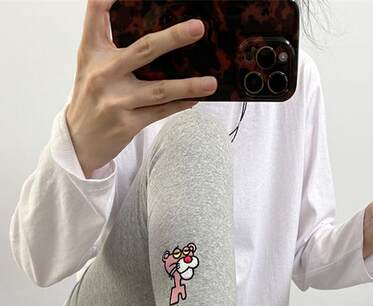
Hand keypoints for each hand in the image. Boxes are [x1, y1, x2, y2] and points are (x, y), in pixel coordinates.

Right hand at [66, 0, 217, 177]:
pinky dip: (180, 104)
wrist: (78, 141)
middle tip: (198, 28)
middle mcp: (103, 73)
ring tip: (211, 83)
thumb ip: (112, 44)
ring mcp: (116, 100)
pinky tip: (196, 99)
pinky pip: (160, 111)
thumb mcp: (91, 66)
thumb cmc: (91, 98)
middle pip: (144, 49)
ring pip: (160, 89)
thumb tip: (154, 34)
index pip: (97, 10)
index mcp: (92, 51)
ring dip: (189, 85)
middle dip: (173, 38)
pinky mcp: (127, 124)